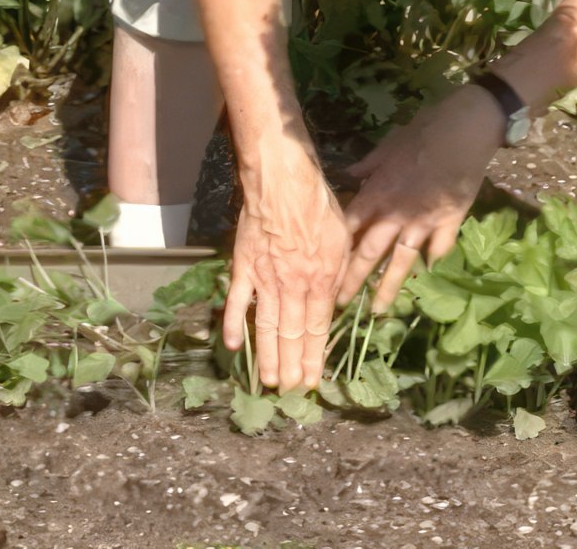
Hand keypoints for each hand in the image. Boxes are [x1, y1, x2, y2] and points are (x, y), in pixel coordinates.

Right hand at [223, 152, 349, 390]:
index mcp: (320, 281)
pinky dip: (234, 325)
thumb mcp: (343, 240)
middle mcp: (292, 287)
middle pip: (292, 335)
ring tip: (270, 383)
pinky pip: (237, 302)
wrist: (283, 183)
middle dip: (293, 367)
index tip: (314, 381)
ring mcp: (265, 280)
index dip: (315, 358)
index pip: (317, 329)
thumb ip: (338, 276)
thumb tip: (334, 303)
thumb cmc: (318, 206)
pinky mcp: (243, 268)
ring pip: (266, 327)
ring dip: (268, 357)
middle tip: (291, 393)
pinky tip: (233, 347)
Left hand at [338, 85, 504, 312]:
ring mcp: (424, 222)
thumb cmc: (422, 131)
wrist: (465, 129)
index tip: (320, 270)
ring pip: (401, 262)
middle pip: (368, 253)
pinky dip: (432, 259)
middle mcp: (396, 214)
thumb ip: (365, 166)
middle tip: (337, 306)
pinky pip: (438, 248)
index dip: (333, 250)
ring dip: (387, 287)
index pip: (348, 228)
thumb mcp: (387, 146)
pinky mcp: (450, 222)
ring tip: (376, 311)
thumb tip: (345, 175)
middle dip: (352, 281)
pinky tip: (426, 272)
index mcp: (377, 193)